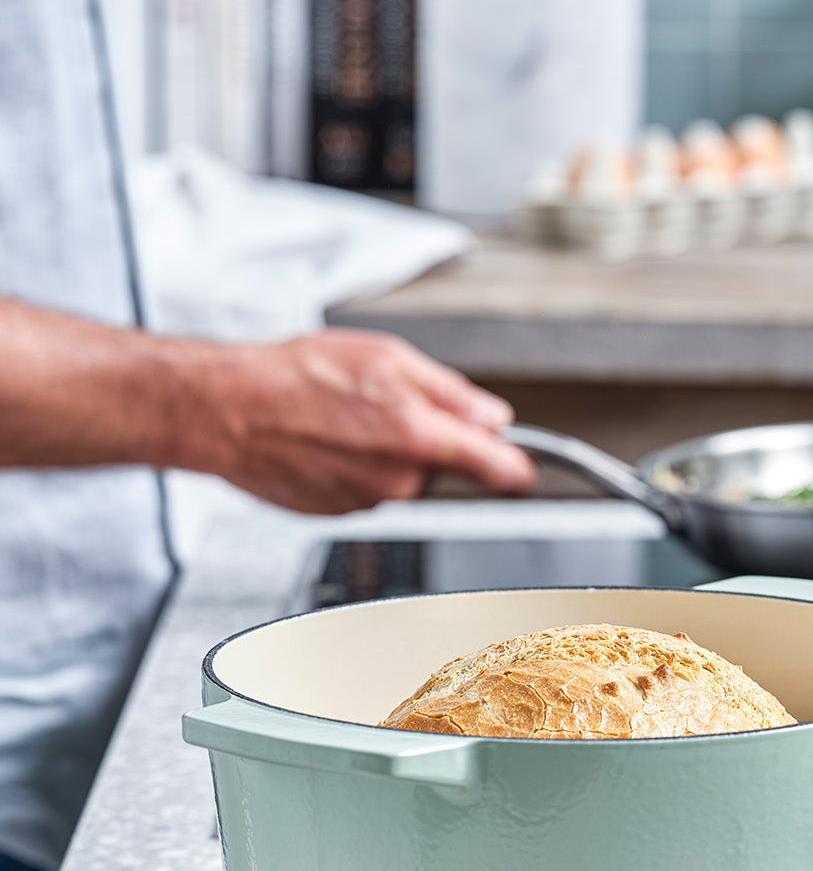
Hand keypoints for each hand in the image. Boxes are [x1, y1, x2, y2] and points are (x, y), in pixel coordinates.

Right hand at [187, 330, 535, 514]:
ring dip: (387, 451)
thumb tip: (495, 417)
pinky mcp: (339, 512)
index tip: (527, 468)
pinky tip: (324, 440)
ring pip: (403, 477)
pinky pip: (367, 488)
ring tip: (341, 418)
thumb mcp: (388, 358)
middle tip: (384, 404)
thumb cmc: (297, 376)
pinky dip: (355, 466)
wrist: (227, 410)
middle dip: (429, 439)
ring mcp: (369, 500)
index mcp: (421, 438)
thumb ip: (452, 393)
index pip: (500, 470)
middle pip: (443, 467)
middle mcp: (400, 479)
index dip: (519, 467)